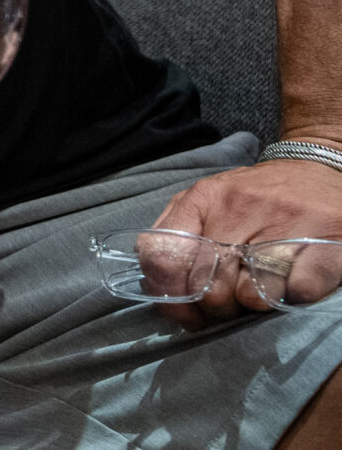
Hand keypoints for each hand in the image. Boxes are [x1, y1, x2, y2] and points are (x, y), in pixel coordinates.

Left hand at [150, 155, 341, 327]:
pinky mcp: (326, 242)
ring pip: (251, 296)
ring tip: (261, 289)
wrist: (316, 168)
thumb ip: (177, 233)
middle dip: (217, 308)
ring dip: (255, 304)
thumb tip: (159, 282)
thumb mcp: (207, 201)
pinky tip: (291, 283)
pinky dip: (294, 297)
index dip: (170, 298)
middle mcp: (239, 208)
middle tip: (231, 302)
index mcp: (203, 199)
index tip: (185, 314)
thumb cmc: (255, 196)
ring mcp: (284, 224)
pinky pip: (298, 292)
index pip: (163, 257)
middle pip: (208, 288)